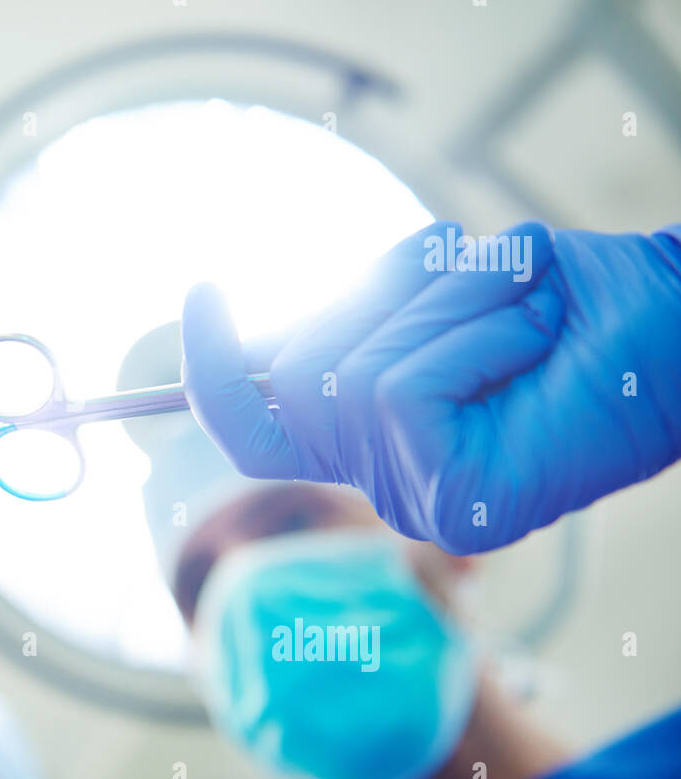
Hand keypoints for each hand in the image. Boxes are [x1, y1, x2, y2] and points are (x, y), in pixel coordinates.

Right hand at [181, 220, 680, 553]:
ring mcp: (420, 496)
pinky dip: (467, 336)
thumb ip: (352, 317)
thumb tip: (255, 338)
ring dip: (446, 303)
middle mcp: (389, 476)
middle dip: (384, 297)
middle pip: (295, 378)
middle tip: (485, 279)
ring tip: (526, 308)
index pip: (254, 428)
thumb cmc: (576, 302)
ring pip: (350, 373)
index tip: (201, 294)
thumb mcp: (437, 291)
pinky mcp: (454, 500)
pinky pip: (398, 390)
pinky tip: (530, 342)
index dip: (211, 367)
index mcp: (379, 434)